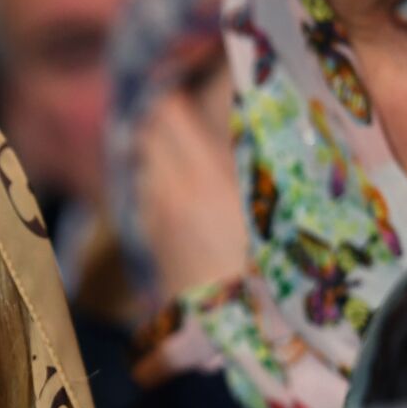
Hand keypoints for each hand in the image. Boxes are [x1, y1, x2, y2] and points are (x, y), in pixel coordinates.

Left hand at [134, 68, 249, 299]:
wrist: (228, 331)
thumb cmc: (262, 268)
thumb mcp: (264, 205)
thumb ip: (246, 159)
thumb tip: (240, 114)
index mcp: (199, 176)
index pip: (167, 114)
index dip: (172, 91)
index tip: (184, 77)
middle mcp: (166, 190)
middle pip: (148, 133)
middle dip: (162, 118)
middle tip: (182, 104)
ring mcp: (151, 215)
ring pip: (142, 163)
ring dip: (156, 150)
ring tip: (179, 143)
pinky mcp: (146, 238)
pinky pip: (142, 193)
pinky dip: (153, 180)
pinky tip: (174, 185)